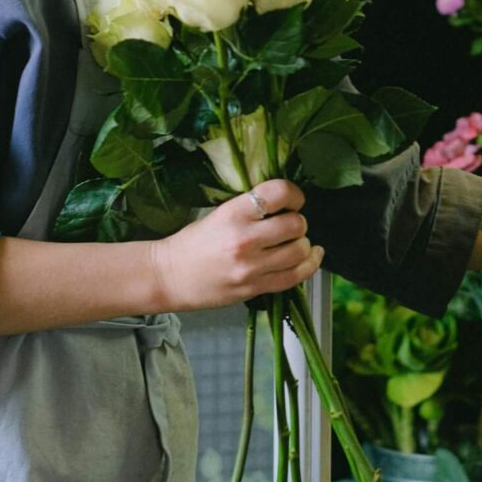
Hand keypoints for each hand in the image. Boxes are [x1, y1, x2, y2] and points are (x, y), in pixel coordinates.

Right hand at [151, 179, 323, 311]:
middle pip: (295, 224)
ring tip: (295, 242)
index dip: (294, 194)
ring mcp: (251, 267)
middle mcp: (245, 239)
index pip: (279, 193)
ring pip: (299, 250)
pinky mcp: (254, 288)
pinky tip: (312, 256)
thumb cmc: (193, 243)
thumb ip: (251, 208)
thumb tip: (285, 202)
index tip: (293, 200)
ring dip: (303, 243)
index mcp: (233, 213)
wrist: (169, 276)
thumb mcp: (219, 214)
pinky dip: (310, 264)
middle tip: (289, 224)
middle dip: (298, 222)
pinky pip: (295, 276)